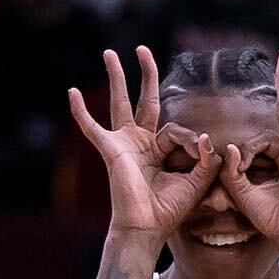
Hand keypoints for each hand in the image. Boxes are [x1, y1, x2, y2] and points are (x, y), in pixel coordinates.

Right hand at [69, 46, 221, 248]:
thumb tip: (206, 137)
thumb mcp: (196, 183)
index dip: (189, 140)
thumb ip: (206, 160)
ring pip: (120, 103)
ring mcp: (124, 144)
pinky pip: (92, 128)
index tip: (200, 153)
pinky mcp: (111, 150)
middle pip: (143, 101)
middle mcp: (140, 143)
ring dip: (116, 77)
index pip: (175, 130)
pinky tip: (72, 93)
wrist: (146, 229)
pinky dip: (82, 112)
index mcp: (159, 151)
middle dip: (145, 74)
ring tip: (109, 53)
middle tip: (143, 50)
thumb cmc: (168, 212)